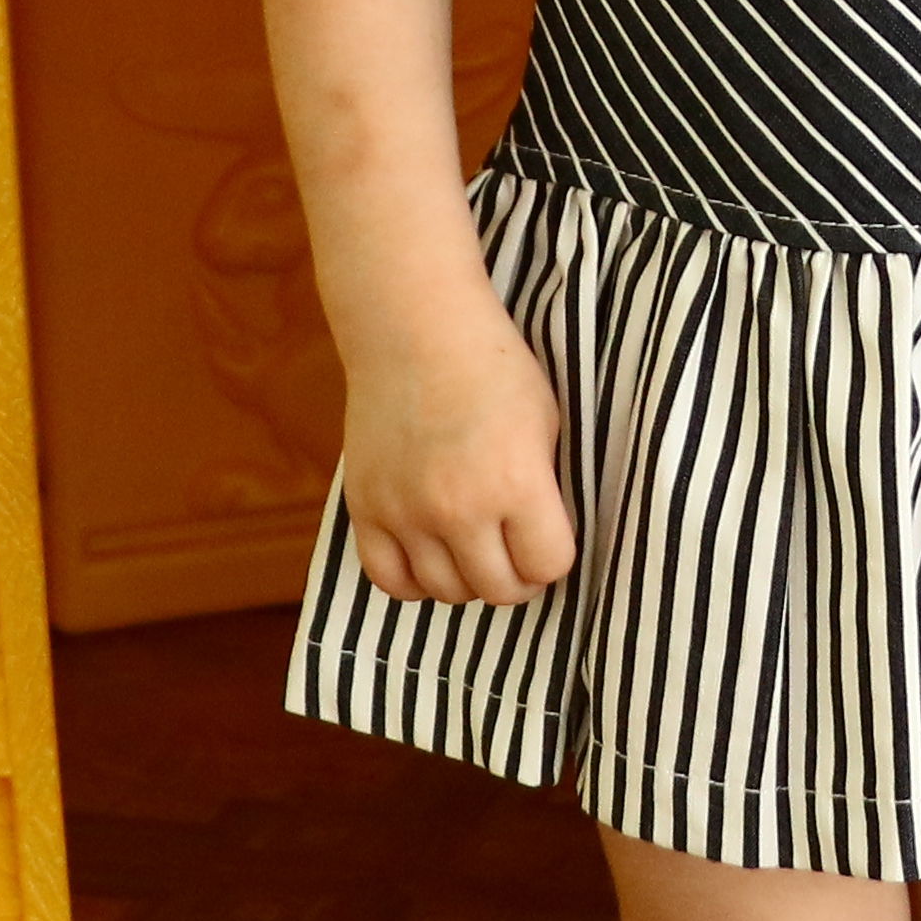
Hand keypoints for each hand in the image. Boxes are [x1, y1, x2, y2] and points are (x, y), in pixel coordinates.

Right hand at [338, 304, 576, 605]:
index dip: (554, 558)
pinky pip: (389, 580)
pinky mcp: (366, 507)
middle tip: (515, 554)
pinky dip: (414, 581)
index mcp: (516, 482)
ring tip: (475, 551)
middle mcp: (459, 507)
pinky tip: (430, 558)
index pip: (548, 567)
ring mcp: (406, 511)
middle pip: (497, 589)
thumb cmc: (492, 367)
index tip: (548, 540)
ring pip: (445, 592)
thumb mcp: (547, 424)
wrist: (415, 328)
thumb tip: (544, 546)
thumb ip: (546, 490)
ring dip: (467, 580)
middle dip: (516, 579)